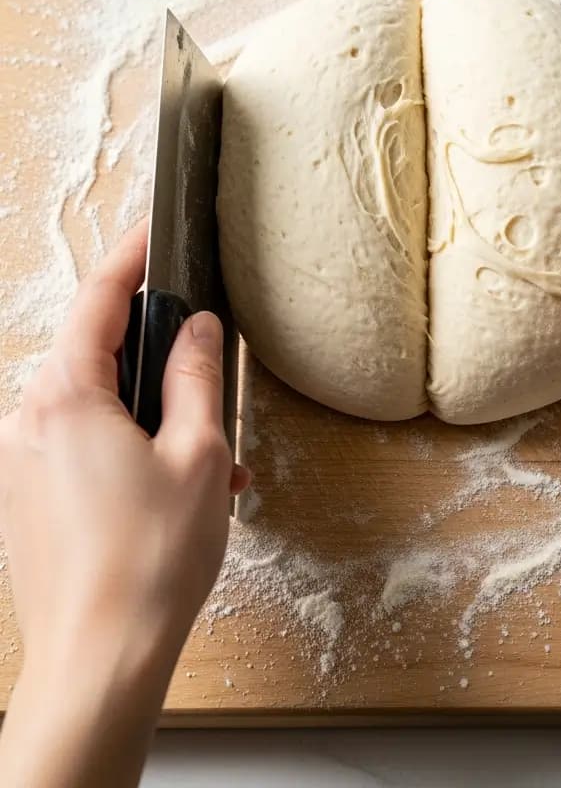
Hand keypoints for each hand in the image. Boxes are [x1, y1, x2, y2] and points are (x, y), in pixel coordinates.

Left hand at [0, 220, 248, 786]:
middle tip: (206, 369)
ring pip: (94, 406)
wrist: (99, 664)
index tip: (152, 228)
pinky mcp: (25, 499)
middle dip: (156, 358)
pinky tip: (174, 490)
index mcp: (66, 398)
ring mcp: (20, 463)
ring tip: (208, 461)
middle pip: (95, 353)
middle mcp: (28, 422)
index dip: (131, 257)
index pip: (100, 299)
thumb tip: (198, 327)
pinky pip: (79, 447)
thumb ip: (195, 376)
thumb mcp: (198, 453)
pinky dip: (127, 451)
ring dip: (150, 417)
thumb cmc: (148, 564)